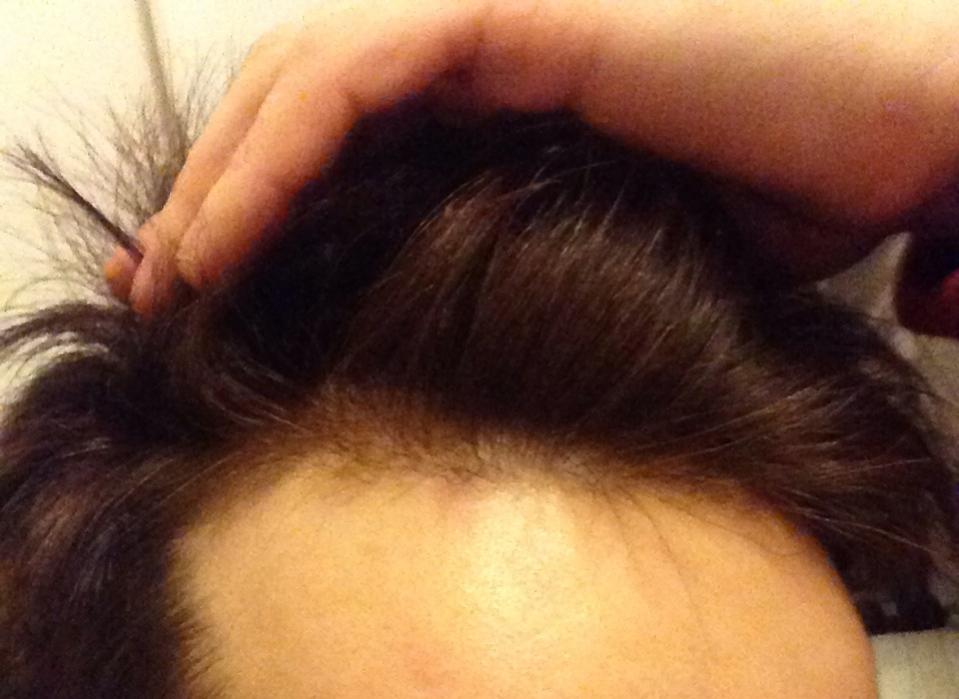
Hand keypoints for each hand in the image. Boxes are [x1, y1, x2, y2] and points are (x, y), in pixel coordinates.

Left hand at [112, 0, 958, 323]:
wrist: (901, 130)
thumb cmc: (791, 191)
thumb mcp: (625, 245)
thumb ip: (530, 257)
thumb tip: (468, 332)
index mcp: (505, 98)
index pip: (342, 140)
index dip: (258, 208)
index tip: (204, 291)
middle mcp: (486, 44)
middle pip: (297, 103)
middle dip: (213, 193)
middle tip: (157, 285)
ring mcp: (500, 16)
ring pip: (303, 80)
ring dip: (223, 178)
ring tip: (171, 276)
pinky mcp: (524, 15)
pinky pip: (357, 78)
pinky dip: (278, 156)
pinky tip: (227, 242)